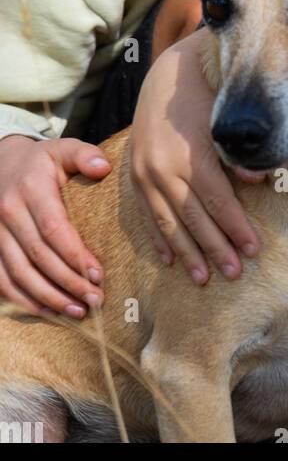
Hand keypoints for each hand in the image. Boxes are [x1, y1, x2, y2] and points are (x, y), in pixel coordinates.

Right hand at [0, 135, 110, 316]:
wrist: (3, 163)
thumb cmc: (41, 161)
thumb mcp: (63, 148)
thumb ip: (84, 155)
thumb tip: (104, 168)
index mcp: (31, 188)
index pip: (54, 229)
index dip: (75, 255)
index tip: (98, 274)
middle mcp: (9, 212)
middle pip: (39, 256)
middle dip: (68, 282)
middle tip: (96, 299)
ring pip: (20, 273)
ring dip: (48, 297)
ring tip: (77, 311)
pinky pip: (3, 279)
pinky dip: (22, 299)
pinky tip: (46, 310)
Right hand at [129, 27, 262, 284]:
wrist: (167, 73)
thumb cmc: (205, 94)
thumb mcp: (224, 120)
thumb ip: (238, 155)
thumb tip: (259, 183)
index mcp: (190, 157)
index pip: (218, 203)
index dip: (236, 228)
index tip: (254, 250)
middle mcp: (163, 169)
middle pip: (193, 218)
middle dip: (215, 248)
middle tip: (234, 274)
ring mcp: (144, 173)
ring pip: (168, 222)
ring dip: (186, 253)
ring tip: (203, 278)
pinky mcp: (134, 174)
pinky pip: (146, 213)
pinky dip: (158, 238)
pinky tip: (169, 259)